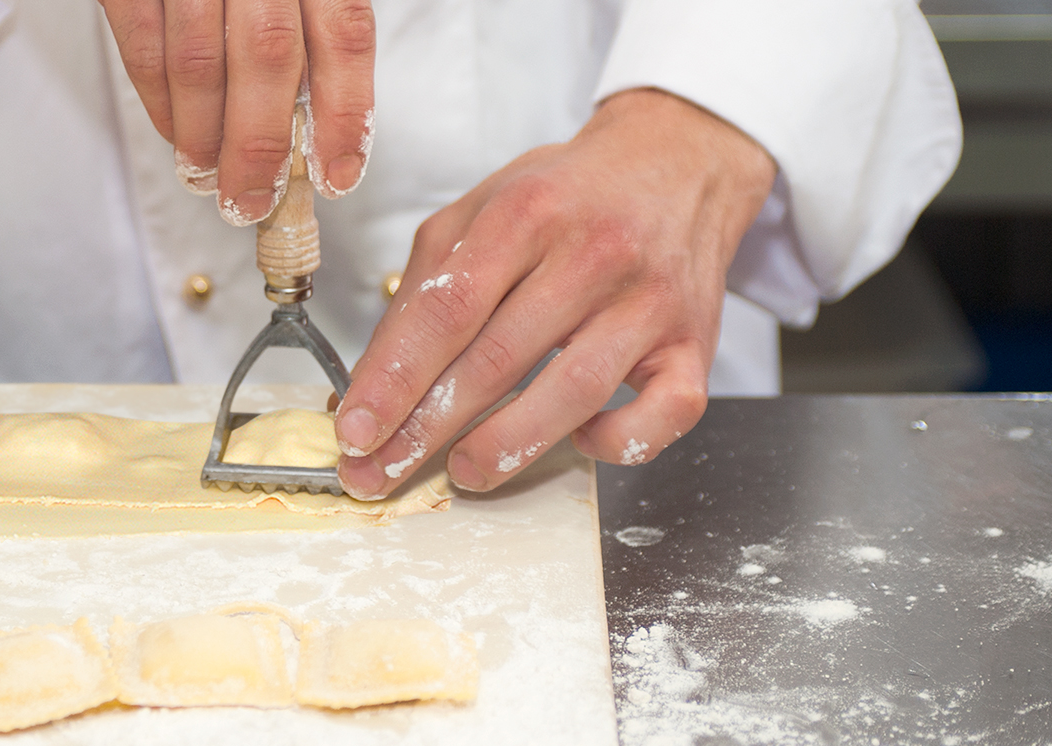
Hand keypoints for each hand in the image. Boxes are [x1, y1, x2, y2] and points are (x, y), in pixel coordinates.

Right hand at [99, 0, 375, 221]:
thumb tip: (325, 120)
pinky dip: (159, 99)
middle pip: (269, 59)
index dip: (346, 115)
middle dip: (261, 147)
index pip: (345, 36)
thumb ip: (320, 24)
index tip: (339, 175)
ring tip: (209, 178)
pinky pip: (142, 40)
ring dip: (204, 135)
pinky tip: (175, 133)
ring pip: (200, 59)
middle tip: (254, 201)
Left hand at [333, 88, 775, 497]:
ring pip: (575, 391)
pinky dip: (617, 441)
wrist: (678, 162)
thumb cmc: (572, 195)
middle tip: (382, 472)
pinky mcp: (695, 343)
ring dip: (508, 444)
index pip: (446, 308)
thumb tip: (380, 374)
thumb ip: (432, 277)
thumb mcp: (488, 206)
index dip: (394, 377)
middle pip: (497, 358)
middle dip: (428, 428)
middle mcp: (594, 255)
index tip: (355, 429)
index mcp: (528, 213)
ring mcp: (649, 303)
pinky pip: (663, 412)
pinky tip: (580, 441)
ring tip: (463, 471)